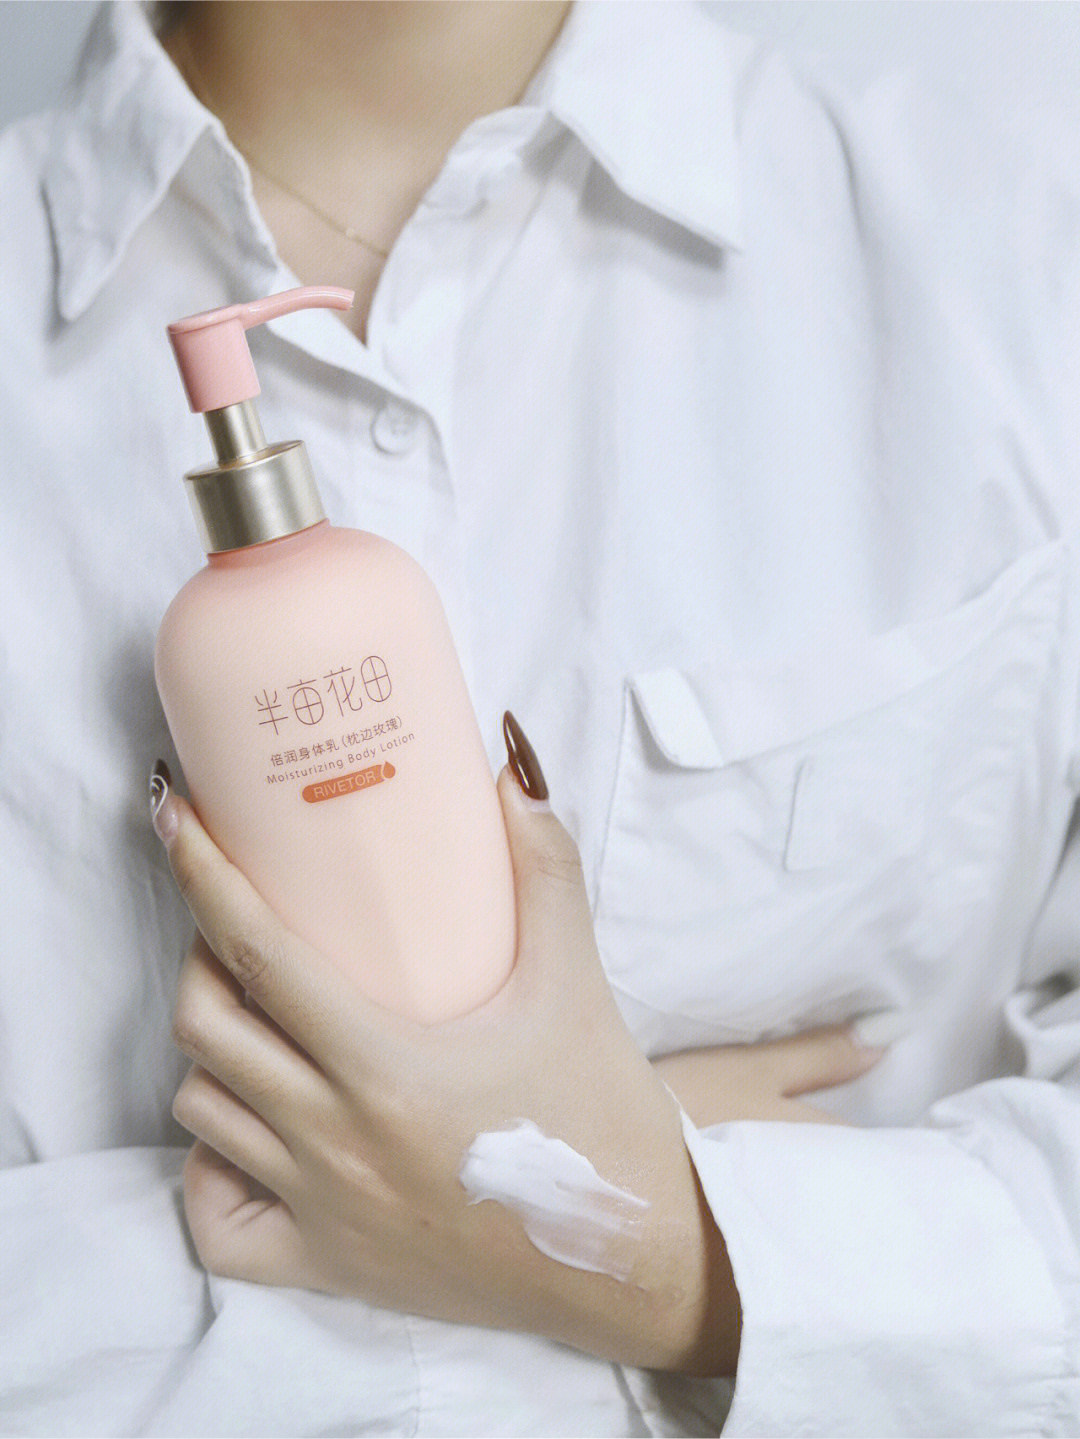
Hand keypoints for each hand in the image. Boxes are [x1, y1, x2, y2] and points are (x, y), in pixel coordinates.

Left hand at [152, 757, 881, 1378]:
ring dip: (214, 1047)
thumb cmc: (601, 1114)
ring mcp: (319, 1211)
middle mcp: (334, 1142)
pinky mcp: (324, 1268)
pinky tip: (253, 1130)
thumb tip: (507, 769)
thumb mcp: (576, 981)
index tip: (174, 813)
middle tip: (240, 920)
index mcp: (386, 1068)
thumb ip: (544, 870)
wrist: (632, 1258)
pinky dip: (213, 1169)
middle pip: (206, 1026)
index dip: (203, 873)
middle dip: (202, 954)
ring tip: (256, 1010)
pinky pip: (217, 1222)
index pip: (259, 953)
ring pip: (203, 1112)